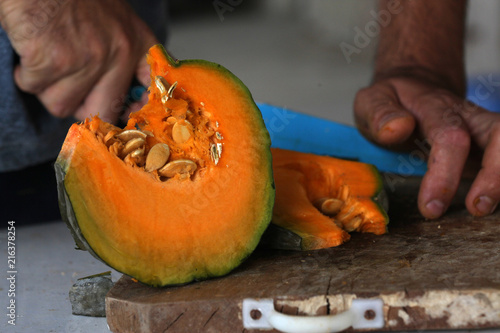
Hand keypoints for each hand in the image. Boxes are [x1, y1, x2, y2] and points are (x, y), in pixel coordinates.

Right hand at [0, 0, 157, 122]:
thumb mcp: (112, 18)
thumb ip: (120, 53)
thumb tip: (122, 97)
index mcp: (135, 41)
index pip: (150, 88)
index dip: (137, 109)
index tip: (125, 114)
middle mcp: (118, 54)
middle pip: (102, 111)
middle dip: (80, 106)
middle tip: (68, 88)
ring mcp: (87, 60)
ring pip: (63, 105)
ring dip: (47, 89)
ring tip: (46, 60)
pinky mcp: (54, 61)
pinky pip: (35, 87)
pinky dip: (26, 75)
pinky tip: (30, 51)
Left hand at [354, 72, 499, 218]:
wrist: (414, 86)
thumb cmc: (392, 101)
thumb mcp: (372, 100)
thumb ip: (380, 113)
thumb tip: (398, 128)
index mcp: (435, 108)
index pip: (450, 137)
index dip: (444, 174)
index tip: (430, 207)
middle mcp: (468, 117)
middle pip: (499, 135)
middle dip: (494, 175)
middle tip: (476, 208)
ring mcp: (482, 130)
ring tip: (484, 210)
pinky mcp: (488, 146)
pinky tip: (491, 202)